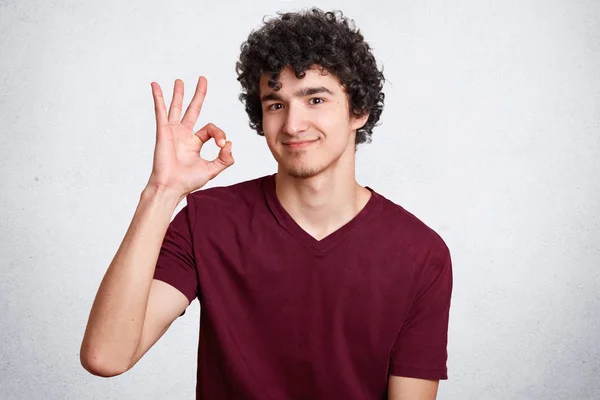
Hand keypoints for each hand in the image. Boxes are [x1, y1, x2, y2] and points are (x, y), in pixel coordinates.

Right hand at [146, 77, 233, 198]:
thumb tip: (229, 143)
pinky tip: (155, 85)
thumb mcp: (213, 169)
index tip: (222, 144)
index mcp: (195, 142)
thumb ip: (225, 158)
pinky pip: (160, 111)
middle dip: (198, 94)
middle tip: (202, 80)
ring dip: (178, 94)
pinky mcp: (163, 131)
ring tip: (180, 81)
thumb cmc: (188, 181)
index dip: (219, 133)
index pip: (210, 128)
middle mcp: (183, 135)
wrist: (172, 187)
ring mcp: (172, 131)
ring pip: (176, 107)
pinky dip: (158, 98)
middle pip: (193, 109)